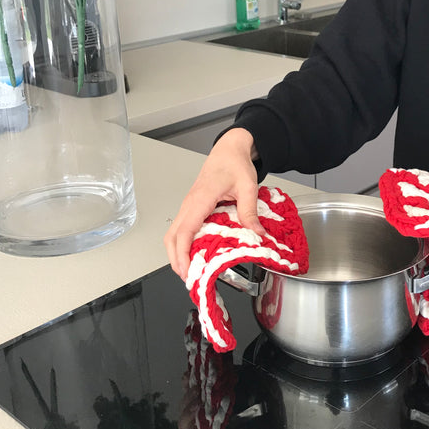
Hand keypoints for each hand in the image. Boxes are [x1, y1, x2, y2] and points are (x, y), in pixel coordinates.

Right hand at [164, 127, 263, 280]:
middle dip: (175, 260)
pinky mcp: (192, 207)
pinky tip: (194, 254)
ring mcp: (189, 206)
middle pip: (171, 237)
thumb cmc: (234, 163)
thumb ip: (250, 211)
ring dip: (177, 253)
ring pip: (173, 234)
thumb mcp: (248, 186)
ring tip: (190, 270)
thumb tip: (256, 234)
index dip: (182, 254)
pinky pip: (181, 228)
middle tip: (188, 278)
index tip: (186, 270)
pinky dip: (183, 244)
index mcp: (201, 199)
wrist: (229, 150)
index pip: (184, 231)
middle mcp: (190, 204)